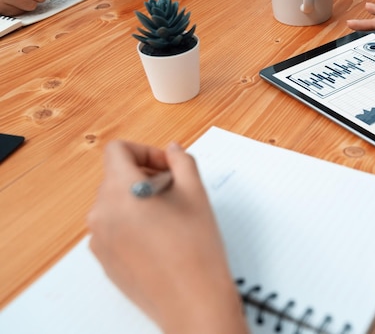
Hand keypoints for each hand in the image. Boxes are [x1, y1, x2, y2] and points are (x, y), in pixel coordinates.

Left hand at [88, 140, 247, 333]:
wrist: (193, 302)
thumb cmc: (196, 251)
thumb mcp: (196, 194)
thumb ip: (183, 162)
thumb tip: (173, 151)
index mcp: (120, 193)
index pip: (117, 150)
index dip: (145, 151)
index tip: (166, 166)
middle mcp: (101, 214)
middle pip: (116, 176)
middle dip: (147, 176)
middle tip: (177, 191)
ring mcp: (100, 240)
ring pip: (115, 202)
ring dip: (140, 199)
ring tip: (171, 217)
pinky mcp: (105, 260)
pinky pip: (115, 227)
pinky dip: (134, 222)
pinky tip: (162, 238)